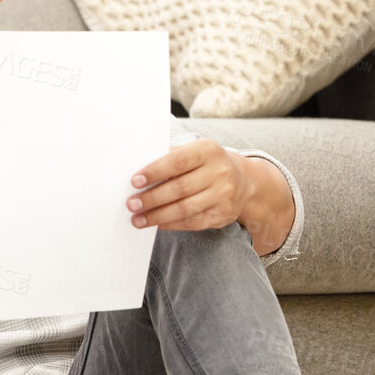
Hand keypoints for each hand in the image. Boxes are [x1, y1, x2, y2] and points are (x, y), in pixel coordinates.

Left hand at [125, 139, 251, 230]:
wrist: (243, 181)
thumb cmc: (206, 164)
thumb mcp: (194, 152)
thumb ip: (170, 159)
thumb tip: (138, 175)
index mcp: (208, 151)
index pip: (177, 161)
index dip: (154, 172)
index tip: (134, 181)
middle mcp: (219, 172)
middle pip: (179, 188)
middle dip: (151, 198)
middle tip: (131, 204)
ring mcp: (223, 195)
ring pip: (184, 209)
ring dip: (157, 216)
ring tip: (137, 219)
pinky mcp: (222, 215)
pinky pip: (191, 222)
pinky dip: (170, 224)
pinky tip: (155, 224)